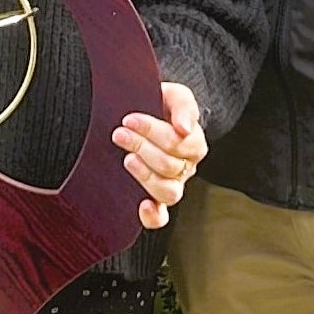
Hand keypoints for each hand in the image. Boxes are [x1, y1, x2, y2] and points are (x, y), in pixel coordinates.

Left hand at [114, 81, 207, 230]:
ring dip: (145, 175)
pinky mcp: (154, 200)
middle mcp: (186, 168)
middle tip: (120, 133)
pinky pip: (160, 217)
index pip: (179, 143)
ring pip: (168, 192)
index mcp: (193, 144)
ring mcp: (171, 186)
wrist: (138, 114)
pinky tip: (143, 205)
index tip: (130, 119)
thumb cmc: (158, 105)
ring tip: (127, 159)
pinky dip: (153, 216)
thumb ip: (184, 106)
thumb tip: (185, 128)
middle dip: (142, 147)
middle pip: (171, 166)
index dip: (154, 131)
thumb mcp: (174, 95)